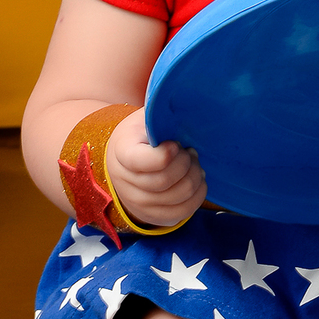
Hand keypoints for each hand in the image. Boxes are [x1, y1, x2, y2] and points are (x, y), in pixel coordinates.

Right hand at [105, 107, 206, 228]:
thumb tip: (189, 102)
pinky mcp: (152, 217)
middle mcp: (125, 182)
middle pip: (166, 180)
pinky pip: (182, 213)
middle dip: (186, 163)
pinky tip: (196, 179)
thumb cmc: (141, 135)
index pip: (143, 161)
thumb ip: (160, 116)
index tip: (176, 144)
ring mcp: (137, 203)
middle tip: (189, 151)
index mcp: (121, 153)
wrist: (124, 161)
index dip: (168, 153)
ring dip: (194, 177)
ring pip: (178, 196)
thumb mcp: (145, 119)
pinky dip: (197, 195)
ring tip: (192, 163)